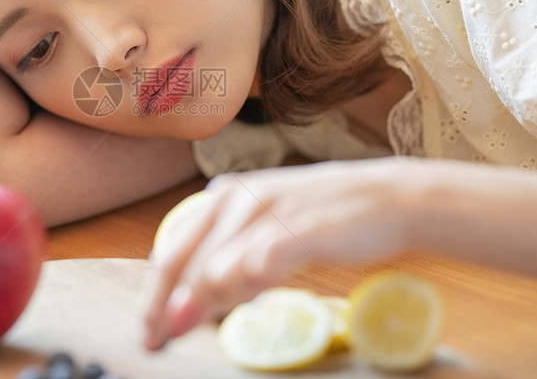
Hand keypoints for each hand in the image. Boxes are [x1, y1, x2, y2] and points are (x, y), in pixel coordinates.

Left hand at [141, 157, 417, 349]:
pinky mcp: (295, 227)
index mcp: (222, 196)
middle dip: (168, 309)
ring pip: (213, 272)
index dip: (153, 297)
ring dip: (216, 301)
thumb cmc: (321, 218)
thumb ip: (225, 261)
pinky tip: (259, 293)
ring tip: (245, 301)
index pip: (170, 252)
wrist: (388, 198)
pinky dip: (247, 287)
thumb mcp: (264, 227)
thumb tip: (185, 306)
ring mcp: (265, 210)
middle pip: (181, 265)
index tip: (149, 331)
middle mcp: (235, 198)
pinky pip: (254, 266)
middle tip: (161, 340)